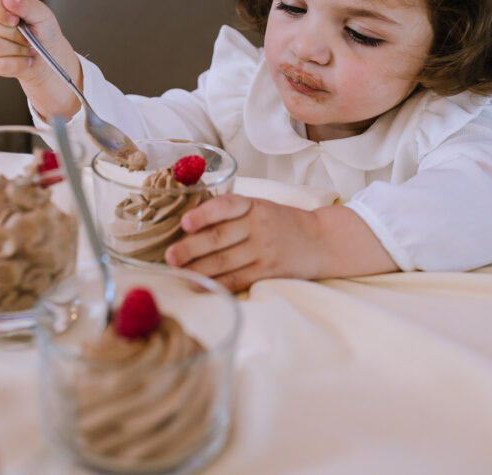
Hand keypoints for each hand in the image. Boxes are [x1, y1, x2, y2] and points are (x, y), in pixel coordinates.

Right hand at [0, 0, 81, 117]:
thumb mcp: (42, 14)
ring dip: (18, 50)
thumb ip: (26, 5)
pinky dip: (18, 63)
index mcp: (0, 3)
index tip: (16, 20)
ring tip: (28, 48)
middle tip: (29, 36)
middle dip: (15, 34)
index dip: (1, 11)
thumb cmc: (45, 32)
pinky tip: (24, 59)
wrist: (50, 56)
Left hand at [165, 195, 398, 291]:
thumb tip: (188, 224)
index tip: (185, 222)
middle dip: (190, 248)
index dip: (204, 214)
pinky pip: (237, 279)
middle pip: (219, 237)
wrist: (322, 240)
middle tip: (169, 256)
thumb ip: (231, 212)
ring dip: (198, 268)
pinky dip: (216, 284)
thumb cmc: (281, 222)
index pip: (225, 205)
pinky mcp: (269, 271)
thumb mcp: (260, 207)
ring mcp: (264, 250)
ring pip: (224, 261)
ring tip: (177, 272)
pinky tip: (199, 285)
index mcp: (254, 205)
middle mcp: (259, 225)